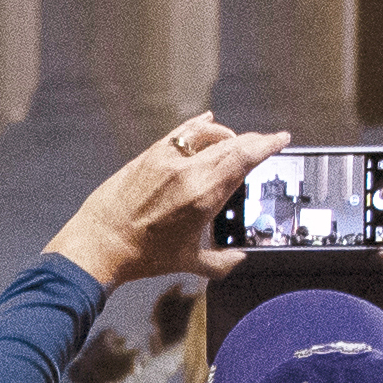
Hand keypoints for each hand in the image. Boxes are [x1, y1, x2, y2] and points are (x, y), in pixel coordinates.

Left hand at [51, 115, 287, 291]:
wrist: (101, 244)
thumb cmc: (143, 255)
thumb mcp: (190, 262)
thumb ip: (222, 262)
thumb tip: (239, 258)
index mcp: (204, 196)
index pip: (245, 159)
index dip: (267, 145)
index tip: (281, 138)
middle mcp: (189, 172)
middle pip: (232, 144)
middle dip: (253, 141)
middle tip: (266, 142)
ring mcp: (167, 159)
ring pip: (208, 135)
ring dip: (228, 135)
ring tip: (236, 141)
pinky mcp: (149, 155)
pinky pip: (180, 132)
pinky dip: (198, 125)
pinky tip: (208, 120)